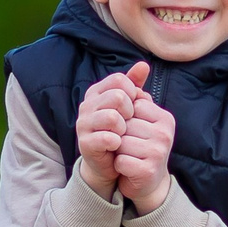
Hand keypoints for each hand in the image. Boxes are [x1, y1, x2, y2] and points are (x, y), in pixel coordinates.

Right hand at [74, 71, 136, 198]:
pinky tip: (117, 146)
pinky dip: (117, 142)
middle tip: (128, 124)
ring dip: (124, 128)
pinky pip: (107, 138)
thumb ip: (134, 85)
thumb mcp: (129, 106)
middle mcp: (86, 105)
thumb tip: (144, 65)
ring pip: (113, 117)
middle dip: (130, 112)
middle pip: (117, 96)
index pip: (119, 80)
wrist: (110, 162)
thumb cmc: (120, 131)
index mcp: (96, 92)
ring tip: (122, 135)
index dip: (132, 93)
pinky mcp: (85, 143)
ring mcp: (83, 124)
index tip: (132, 108)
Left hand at [112, 65, 176, 213]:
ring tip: (129, 156)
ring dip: (118, 151)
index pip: (132, 108)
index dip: (124, 121)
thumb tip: (140, 65)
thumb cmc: (142, 147)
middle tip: (129, 147)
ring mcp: (159, 152)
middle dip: (120, 137)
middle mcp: (165, 133)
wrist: (148, 183)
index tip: (132, 132)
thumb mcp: (142, 119)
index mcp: (165, 118)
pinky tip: (128, 168)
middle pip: (125, 125)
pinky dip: (118, 165)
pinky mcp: (148, 169)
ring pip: (120, 142)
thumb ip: (139, 96)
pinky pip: (120, 160)